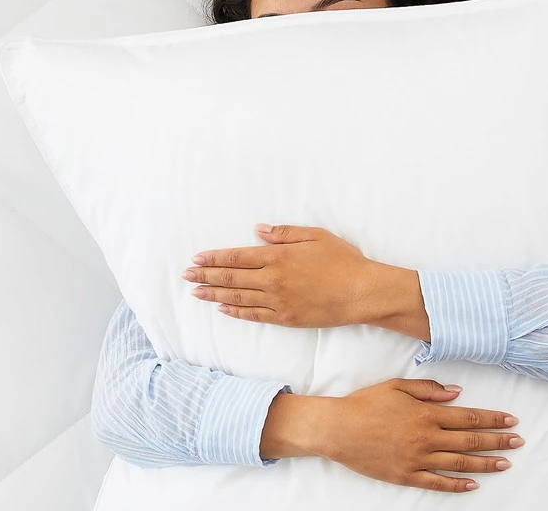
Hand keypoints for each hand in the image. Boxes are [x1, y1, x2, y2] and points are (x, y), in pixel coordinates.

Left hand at [183, 223, 406, 327]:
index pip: (236, 257)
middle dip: (205, 276)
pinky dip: (236, 312)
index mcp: (278, 257)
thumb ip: (285, 233)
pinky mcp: (285, 318)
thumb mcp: (316, 236)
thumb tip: (259, 230)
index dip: (214, 258)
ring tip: (196, 293)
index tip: (197, 259)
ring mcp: (277, 301)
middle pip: (231, 278)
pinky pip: (254, 315)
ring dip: (214, 295)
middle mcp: (272, 280)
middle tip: (186, 276)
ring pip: (237, 298)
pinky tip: (223, 310)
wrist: (361, 292)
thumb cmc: (343, 261)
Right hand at [262, 378, 524, 492]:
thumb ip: (430, 390)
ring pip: (459, 463)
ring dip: (485, 464)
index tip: (512, 420)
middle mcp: (426, 437)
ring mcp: (416, 458)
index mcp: (427, 413)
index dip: (493, 419)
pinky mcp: (405, 475)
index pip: (469, 417)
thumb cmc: (366, 403)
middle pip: (470, 441)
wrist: (336, 429)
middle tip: (519, 442)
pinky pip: (436, 482)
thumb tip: (458, 392)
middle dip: (498, 441)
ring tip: (505, 463)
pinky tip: (473, 485)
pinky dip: (456, 485)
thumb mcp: (398, 386)